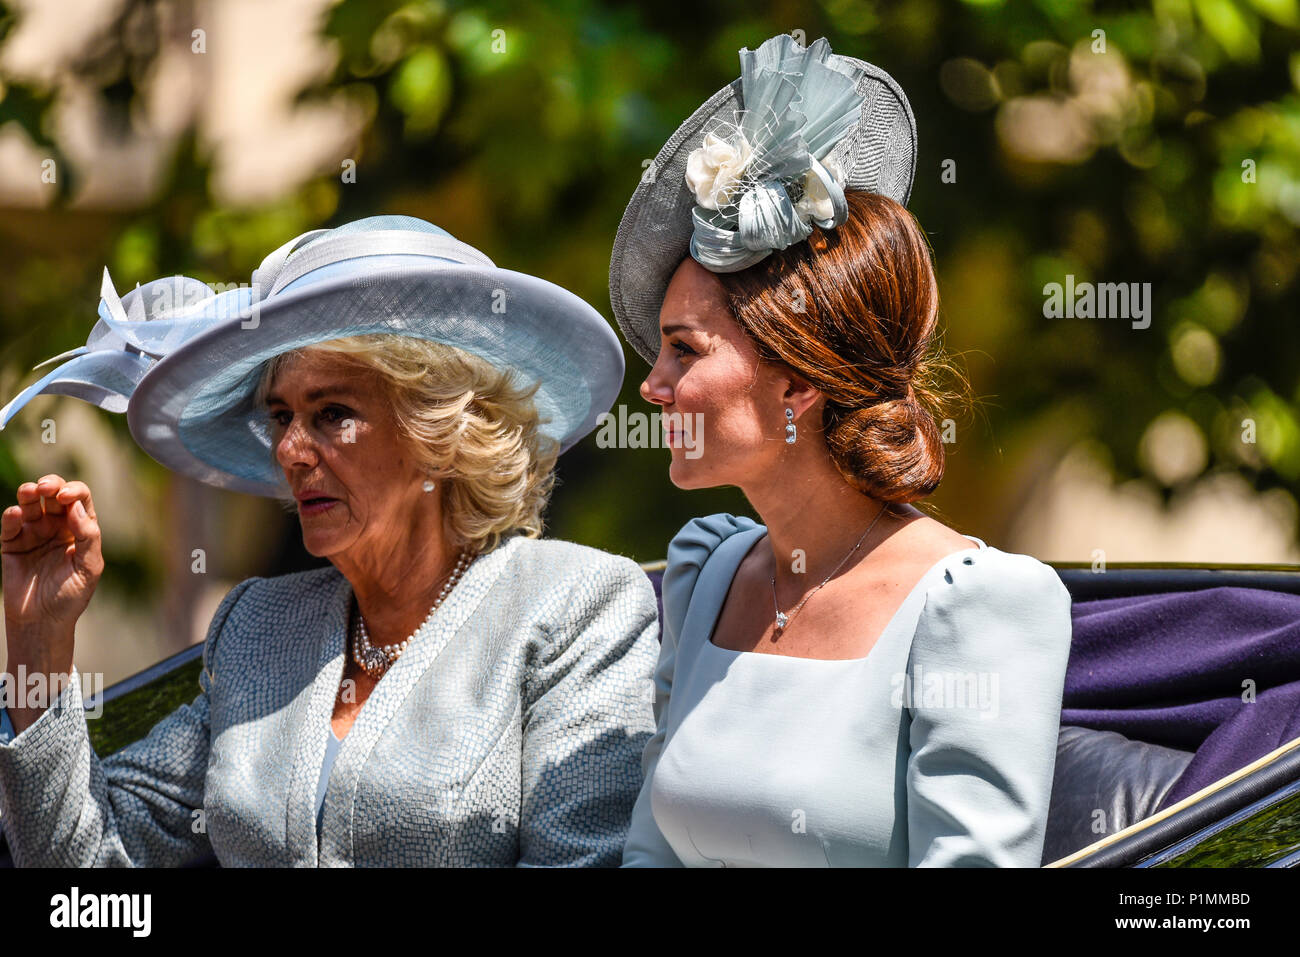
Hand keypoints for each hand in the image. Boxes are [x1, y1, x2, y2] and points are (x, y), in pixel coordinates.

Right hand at [2, 474, 103, 636]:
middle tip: (46, 488)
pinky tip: (15, 513)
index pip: (79, 499)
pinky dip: (11, 516)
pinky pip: (10, 524)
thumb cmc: (71, 596)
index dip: (74, 491)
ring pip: (30, 504)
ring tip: (30, 491)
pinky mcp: (12, 544)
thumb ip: (88, 537)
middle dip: (51, 485)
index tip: (66, 498)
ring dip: (29, 493)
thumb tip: (76, 507)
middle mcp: (57, 526)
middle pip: (54, 495)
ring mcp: (34, 533)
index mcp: (80, 529)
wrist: (43, 622)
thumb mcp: (88, 567)